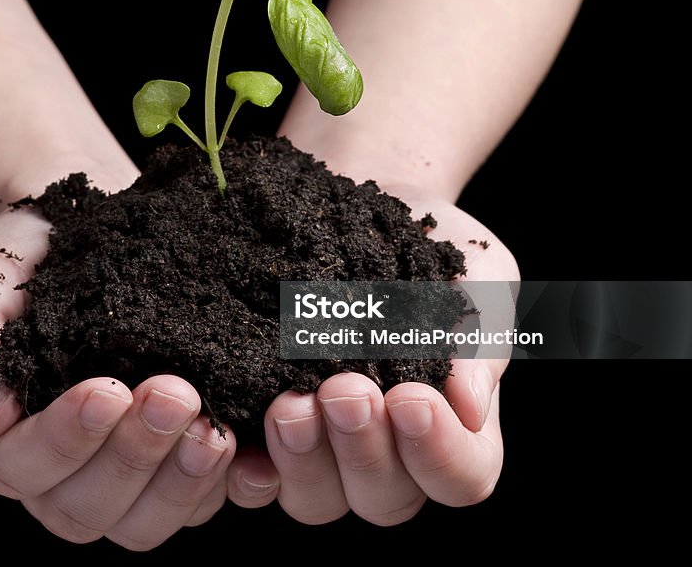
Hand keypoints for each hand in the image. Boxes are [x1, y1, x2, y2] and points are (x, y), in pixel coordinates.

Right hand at [0, 206, 235, 549]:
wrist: (77, 239)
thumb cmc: (21, 266)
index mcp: (1, 439)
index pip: (23, 465)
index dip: (65, 440)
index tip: (107, 389)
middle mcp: (55, 475)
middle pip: (88, 507)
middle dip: (134, 456)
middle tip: (176, 393)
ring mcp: (115, 479)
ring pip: (144, 523)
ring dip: (184, 483)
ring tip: (216, 429)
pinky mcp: (171, 471)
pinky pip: (199, 505)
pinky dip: (230, 488)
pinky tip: (254, 453)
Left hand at [226, 188, 518, 524]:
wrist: (355, 208)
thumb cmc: (426, 247)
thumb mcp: (474, 276)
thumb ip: (479, 336)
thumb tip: (468, 404)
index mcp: (449, 428)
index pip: (460, 476)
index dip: (440, 452)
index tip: (412, 397)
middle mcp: (385, 454)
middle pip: (383, 499)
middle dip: (364, 450)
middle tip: (344, 390)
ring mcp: (320, 453)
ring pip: (314, 500)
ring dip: (302, 460)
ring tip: (289, 403)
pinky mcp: (261, 435)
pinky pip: (248, 480)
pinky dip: (242, 467)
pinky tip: (230, 432)